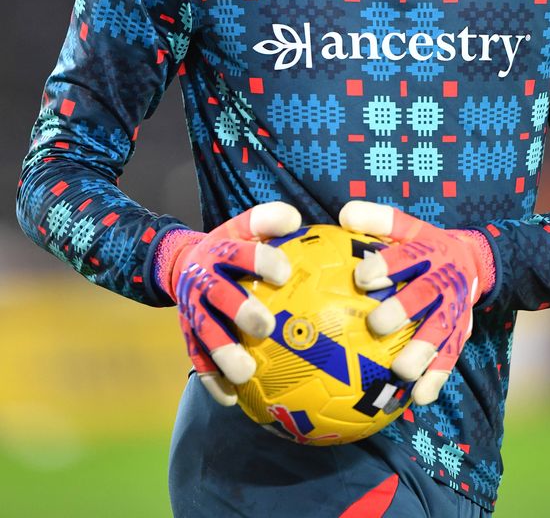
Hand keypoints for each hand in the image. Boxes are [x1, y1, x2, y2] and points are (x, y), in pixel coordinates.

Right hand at [155, 201, 301, 405]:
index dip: (260, 260)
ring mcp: (193, 310)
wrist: (182, 264)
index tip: (284, 273)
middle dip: (241, 310)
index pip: (240, 251)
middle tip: (266, 326)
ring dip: (224, 353)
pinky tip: (232, 400)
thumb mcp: (245, 226)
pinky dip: (212, 381)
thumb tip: (297, 221)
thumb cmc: (232, 247)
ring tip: (247, 372)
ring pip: (205, 334)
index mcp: (221, 250)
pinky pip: (197, 361)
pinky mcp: (187, 335)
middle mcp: (203, 280)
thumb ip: (270, 220)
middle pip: (220, 296)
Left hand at [339, 202, 494, 404]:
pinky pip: (450, 359)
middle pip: (425, 296)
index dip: (385, 266)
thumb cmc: (422, 245)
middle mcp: (444, 281)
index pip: (406, 257)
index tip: (361, 277)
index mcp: (427, 251)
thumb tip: (343, 214)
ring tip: (401, 370)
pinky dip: (436, 378)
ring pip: (441, 332)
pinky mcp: (460, 334)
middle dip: (403, 310)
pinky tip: (418, 398)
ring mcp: (455, 310)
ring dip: (422, 352)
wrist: (472, 261)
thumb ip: (376, 220)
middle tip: (376, 324)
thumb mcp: (405, 226)